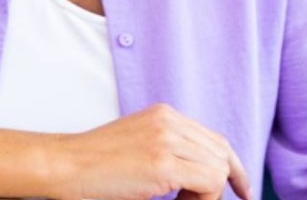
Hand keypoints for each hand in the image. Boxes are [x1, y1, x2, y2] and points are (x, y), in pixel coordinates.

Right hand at [43, 104, 252, 199]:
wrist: (63, 165)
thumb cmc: (93, 165)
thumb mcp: (138, 145)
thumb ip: (169, 148)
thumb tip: (205, 173)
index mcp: (164, 114)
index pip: (215, 140)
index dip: (233, 168)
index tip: (243, 190)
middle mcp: (169, 121)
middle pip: (221, 154)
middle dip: (221, 185)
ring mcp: (167, 140)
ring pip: (219, 169)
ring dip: (207, 195)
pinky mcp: (163, 163)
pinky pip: (210, 182)